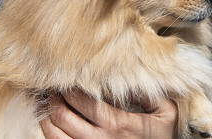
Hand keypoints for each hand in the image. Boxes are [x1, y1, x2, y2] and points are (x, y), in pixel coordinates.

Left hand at [41, 90, 176, 138]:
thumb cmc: (161, 137)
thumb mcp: (166, 112)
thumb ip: (149, 95)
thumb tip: (127, 82)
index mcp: (118, 125)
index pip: (83, 103)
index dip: (70, 89)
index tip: (67, 79)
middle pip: (63, 117)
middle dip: (53, 99)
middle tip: (51, 88)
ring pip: (54, 135)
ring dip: (46, 117)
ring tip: (46, 103)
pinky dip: (50, 133)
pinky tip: (51, 123)